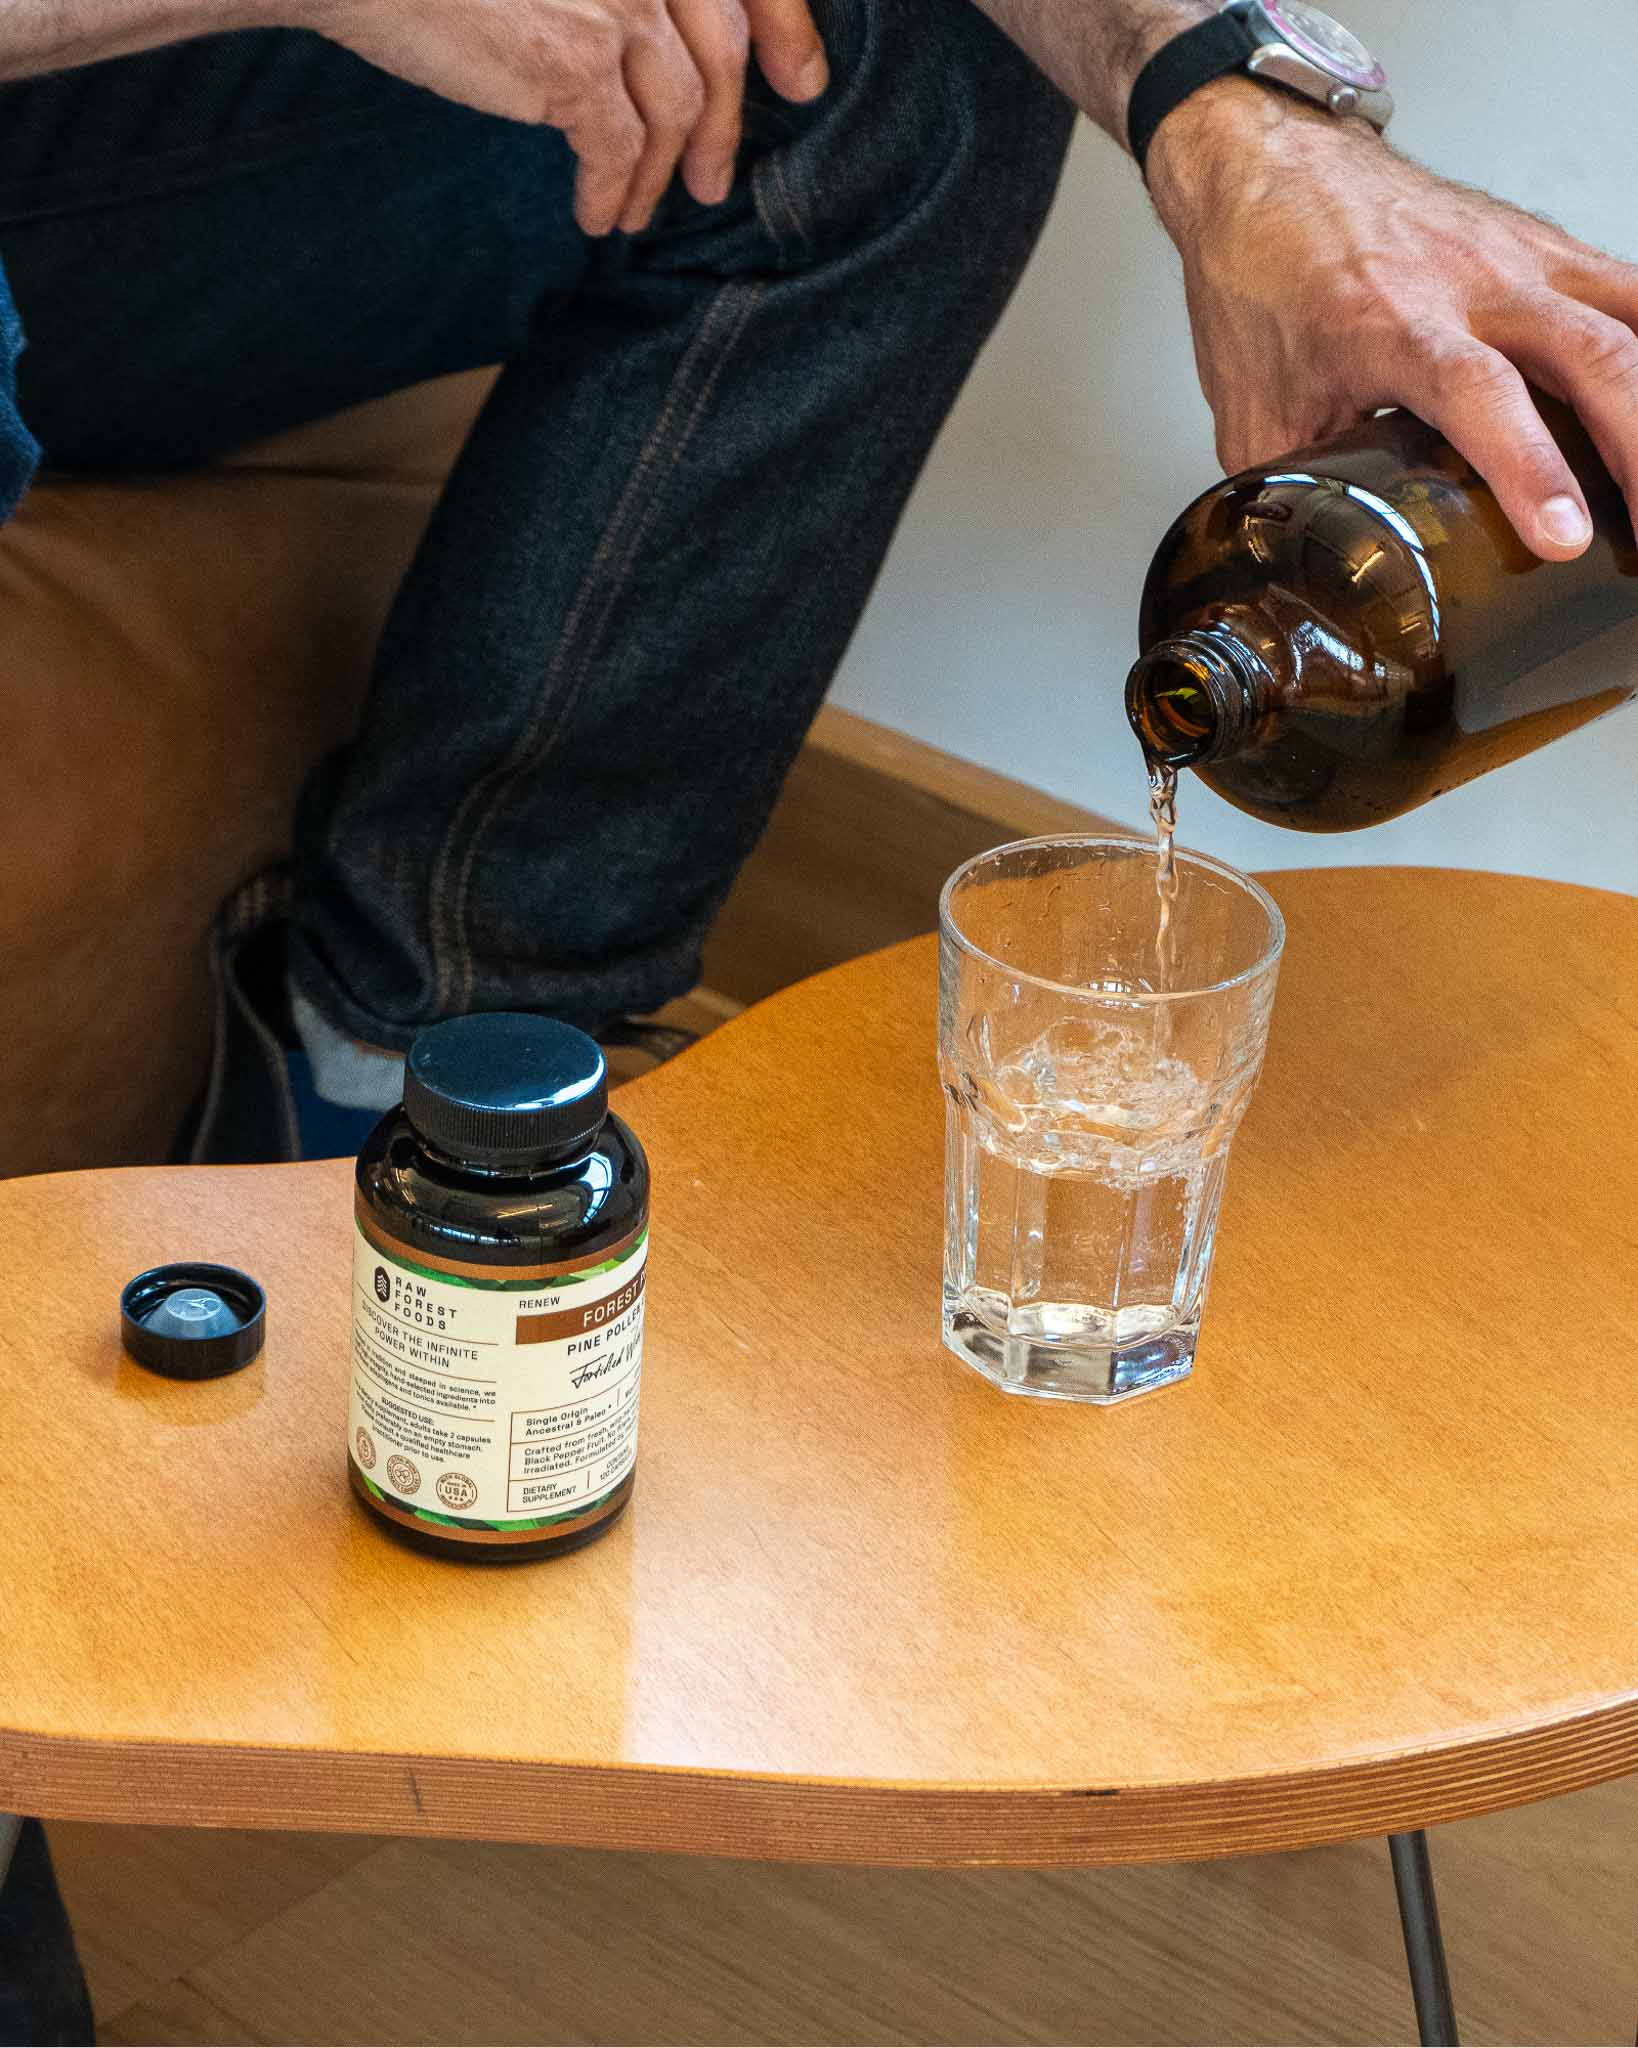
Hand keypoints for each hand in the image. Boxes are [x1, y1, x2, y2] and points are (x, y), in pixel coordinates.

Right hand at [309, 0, 827, 236]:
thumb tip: (645, 51)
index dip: (785, 27)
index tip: (801, 82)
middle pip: (721, 48)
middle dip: (728, 125)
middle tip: (716, 181)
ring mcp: (617, 0)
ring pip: (678, 109)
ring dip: (667, 173)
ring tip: (647, 210)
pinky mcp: (577, 62)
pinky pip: (620, 149)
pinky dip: (614, 193)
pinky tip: (598, 218)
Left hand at [1147, 82, 1637, 560]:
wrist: (1271, 167)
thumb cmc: (1262, 277)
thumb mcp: (1254, 408)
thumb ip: (1287, 491)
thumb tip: (1294, 569)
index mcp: (1391, 324)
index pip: (1479, 396)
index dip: (1528, 468)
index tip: (1564, 536)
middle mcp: (1470, 282)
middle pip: (1590, 359)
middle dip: (1636, 452)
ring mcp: (1521, 258)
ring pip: (1626, 324)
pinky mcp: (1547, 248)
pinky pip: (1629, 294)